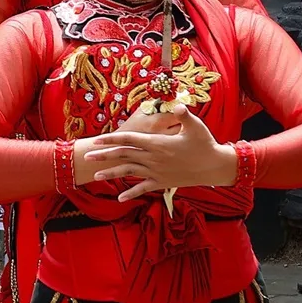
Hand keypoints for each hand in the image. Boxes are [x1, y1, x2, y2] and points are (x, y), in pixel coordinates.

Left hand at [83, 104, 238, 201]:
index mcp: (157, 144)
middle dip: (104, 155)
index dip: (112, 139)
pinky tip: (120, 198)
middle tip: (86, 157)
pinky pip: (143, 188)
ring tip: (96, 176)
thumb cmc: (205, 144)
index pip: (129, 139)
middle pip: (123, 156)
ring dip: (112, 174)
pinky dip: (131, 192)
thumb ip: (183, 114)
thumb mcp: (195, 126)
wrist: (215, 168)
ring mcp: (156, 172)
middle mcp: (153, 159)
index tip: (97, 140)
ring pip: (129, 172)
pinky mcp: (162, 182)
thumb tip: (177, 103)